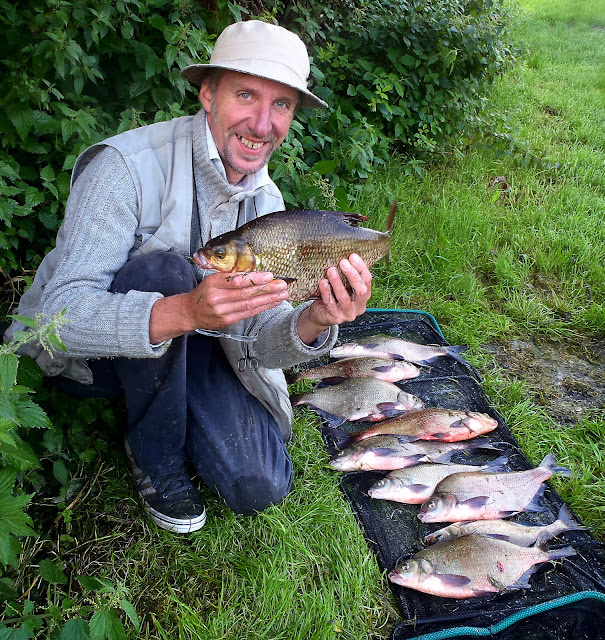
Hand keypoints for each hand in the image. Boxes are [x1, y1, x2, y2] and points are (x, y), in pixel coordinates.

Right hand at [149, 271, 288, 342]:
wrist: (190, 312)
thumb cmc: (205, 292)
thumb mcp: (213, 279)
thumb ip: (230, 276)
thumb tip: (255, 272)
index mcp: (213, 283)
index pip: (236, 281)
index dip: (254, 279)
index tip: (269, 275)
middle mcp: (217, 298)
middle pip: (245, 293)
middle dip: (267, 289)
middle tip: (282, 285)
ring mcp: (222, 312)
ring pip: (249, 304)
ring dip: (269, 299)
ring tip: (283, 294)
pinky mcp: (227, 321)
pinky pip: (248, 313)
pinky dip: (262, 307)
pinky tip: (273, 302)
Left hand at [297, 253, 371, 343]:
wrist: (321, 315)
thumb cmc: (333, 296)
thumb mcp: (343, 286)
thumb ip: (347, 275)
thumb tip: (346, 256)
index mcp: (364, 296)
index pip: (367, 280)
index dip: (361, 268)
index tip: (352, 256)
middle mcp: (359, 306)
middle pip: (360, 291)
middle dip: (352, 275)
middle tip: (343, 262)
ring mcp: (348, 314)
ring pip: (345, 298)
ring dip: (338, 283)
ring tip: (331, 270)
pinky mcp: (336, 318)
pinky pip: (331, 304)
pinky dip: (327, 292)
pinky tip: (323, 283)